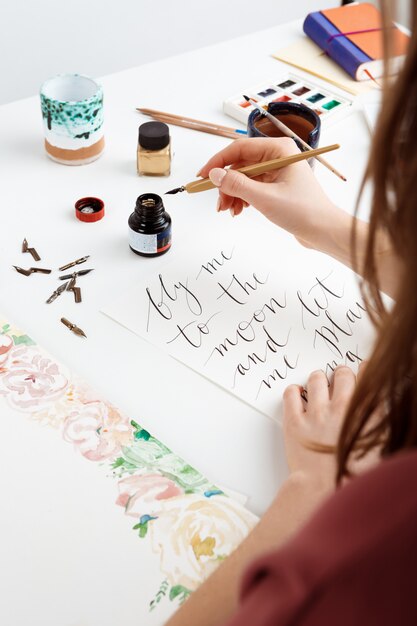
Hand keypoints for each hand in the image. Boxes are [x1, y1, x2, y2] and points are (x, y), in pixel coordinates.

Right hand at [197, 137, 343, 250]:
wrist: (324, 231)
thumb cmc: (303, 211)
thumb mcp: (264, 198)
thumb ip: (236, 184)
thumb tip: (214, 174)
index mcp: (279, 150)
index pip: (239, 148)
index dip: (218, 162)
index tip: (203, 176)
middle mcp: (278, 156)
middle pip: (240, 164)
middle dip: (226, 184)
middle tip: (219, 202)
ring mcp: (277, 171)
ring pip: (244, 177)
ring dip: (232, 193)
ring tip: (230, 210)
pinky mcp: (277, 186)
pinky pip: (251, 187)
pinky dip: (242, 198)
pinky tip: (239, 210)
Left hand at [283, 364, 377, 491]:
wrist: (324, 492)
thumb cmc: (351, 478)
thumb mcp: (378, 450)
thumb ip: (377, 427)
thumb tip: (375, 415)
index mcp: (365, 417)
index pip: (368, 382)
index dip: (365, 373)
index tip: (363, 370)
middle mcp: (342, 410)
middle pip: (343, 375)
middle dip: (341, 374)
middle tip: (339, 377)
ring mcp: (316, 414)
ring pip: (316, 379)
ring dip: (318, 379)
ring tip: (318, 383)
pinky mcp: (294, 422)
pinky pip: (291, 394)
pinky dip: (294, 391)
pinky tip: (297, 394)